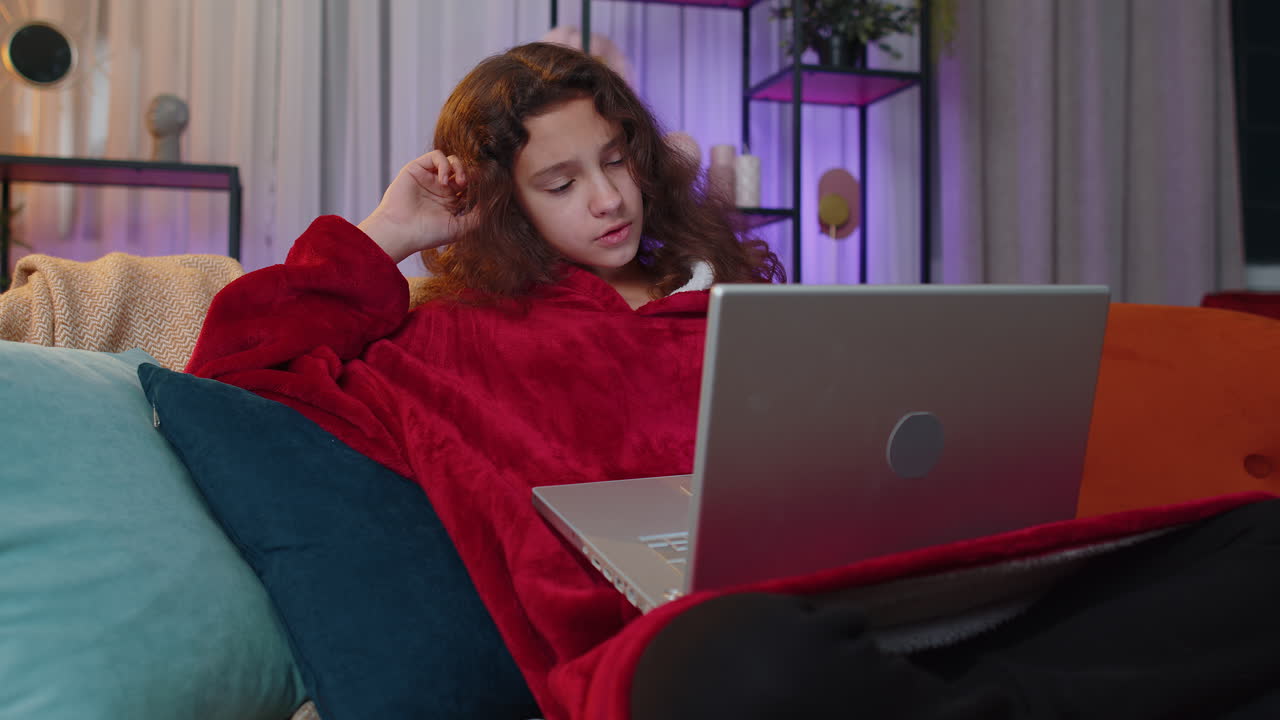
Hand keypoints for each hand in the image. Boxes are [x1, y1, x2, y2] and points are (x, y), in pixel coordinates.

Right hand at [357, 150, 477, 263]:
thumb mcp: (459, 228)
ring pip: (452, 161)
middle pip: (463, 172)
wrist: (400, 232)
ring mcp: (429, 178)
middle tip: (472, 185)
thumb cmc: (427, 234)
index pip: (471, 187)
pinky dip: (445, 164)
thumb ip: (477, 217)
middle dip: (472, 176)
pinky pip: (437, 156)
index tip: (488, 189)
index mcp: (451, 203)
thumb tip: (494, 204)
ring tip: (460, 182)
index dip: (479, 185)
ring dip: (460, 168)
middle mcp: (441, 189)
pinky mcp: (417, 169)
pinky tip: (444, 180)